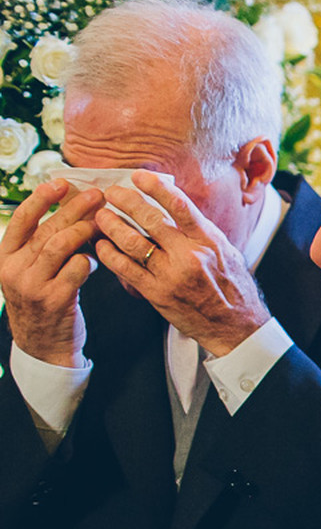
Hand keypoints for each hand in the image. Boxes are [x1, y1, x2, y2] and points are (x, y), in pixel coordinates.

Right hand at [0, 179, 100, 366]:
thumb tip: (72, 209)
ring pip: (60, 245)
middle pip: (46, 229)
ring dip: (84, 229)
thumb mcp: (31, 271)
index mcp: (4, 257)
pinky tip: (97, 260)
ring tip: (102, 222)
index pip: (21, 220)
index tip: (61, 182)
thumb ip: (42, 245)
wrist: (42, 346)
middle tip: (97, 195)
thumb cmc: (43, 300)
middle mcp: (13, 269)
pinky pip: (77, 269)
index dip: (41, 198)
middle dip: (73, 209)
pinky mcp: (55, 299)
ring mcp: (32, 285)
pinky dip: (91, 259)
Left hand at [93, 170, 269, 355]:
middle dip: (126, 201)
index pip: (179, 205)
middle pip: (151, 220)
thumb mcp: (226, 251)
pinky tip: (101, 245)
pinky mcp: (157, 294)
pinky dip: (110, 255)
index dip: (156, 187)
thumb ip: (201, 231)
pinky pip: (126, 270)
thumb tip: (178, 208)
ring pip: (133, 243)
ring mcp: (171, 275)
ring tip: (100, 216)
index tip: (138, 176)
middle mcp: (189, 255)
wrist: (235, 325)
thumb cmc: (233, 286)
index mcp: (208, 240)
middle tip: (111, 193)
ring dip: (112, 226)